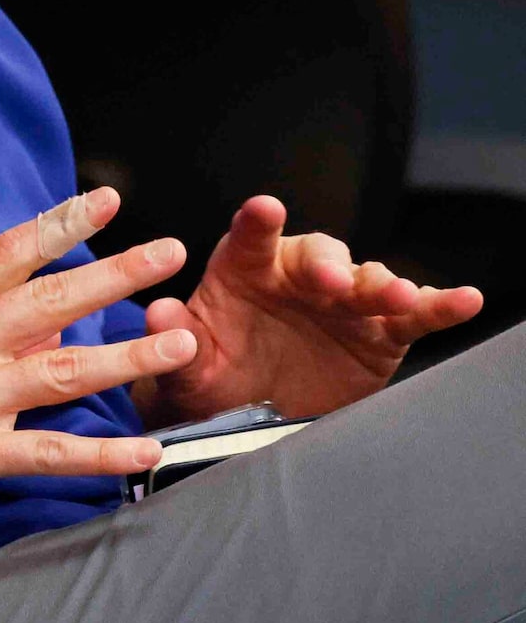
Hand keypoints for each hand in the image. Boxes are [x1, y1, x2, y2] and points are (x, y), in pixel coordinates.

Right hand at [0, 190, 186, 567]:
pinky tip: (143, 453)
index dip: (58, 226)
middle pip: (45, 302)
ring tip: (182, 345)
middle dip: (114, 273)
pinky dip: (100, 455)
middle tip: (168, 251)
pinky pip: (45, 452)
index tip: (105, 201)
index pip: (3, 258)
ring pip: (58, 370)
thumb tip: (47, 325)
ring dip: (128, 357)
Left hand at [134, 195, 484, 422]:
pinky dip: (440, 306)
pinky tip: (466, 300)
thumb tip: (157, 313)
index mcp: (243, 272)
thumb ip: (176, 336)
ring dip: (384, 285)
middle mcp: (296, 277)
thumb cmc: (210, 375)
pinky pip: (413, 315)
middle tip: (331, 281)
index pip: (249, 240)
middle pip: (318, 256)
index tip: (264, 209)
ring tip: (397, 296)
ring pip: (368, 280)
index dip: (257, 224)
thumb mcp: (186, 365)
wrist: (245, 414)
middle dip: (327, 265)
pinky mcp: (381, 332)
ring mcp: (343, 301)